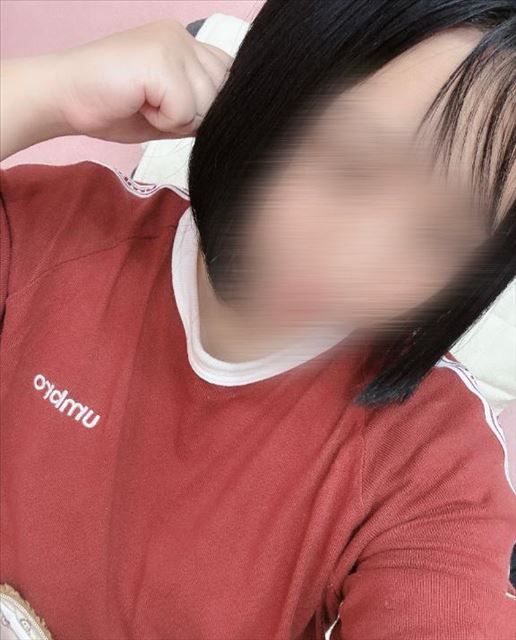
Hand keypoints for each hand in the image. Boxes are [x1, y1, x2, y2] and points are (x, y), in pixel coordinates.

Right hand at [53, 18, 232, 142]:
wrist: (64, 100)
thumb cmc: (111, 107)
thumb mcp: (168, 111)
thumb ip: (199, 109)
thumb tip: (226, 119)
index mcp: (184, 43)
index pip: (227, 78)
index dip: (205, 105)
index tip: (168, 108)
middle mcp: (182, 35)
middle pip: (222, 94)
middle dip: (192, 115)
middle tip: (153, 107)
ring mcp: (172, 43)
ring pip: (207, 104)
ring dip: (176, 119)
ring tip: (144, 105)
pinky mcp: (160, 59)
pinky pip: (185, 111)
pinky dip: (163, 121)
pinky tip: (138, 105)